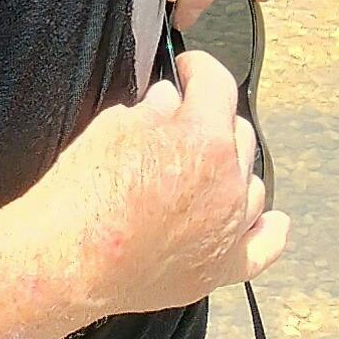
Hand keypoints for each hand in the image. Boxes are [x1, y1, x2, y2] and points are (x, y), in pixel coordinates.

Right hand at [42, 50, 284, 318]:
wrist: (66, 261)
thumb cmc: (83, 190)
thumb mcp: (113, 126)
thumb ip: (154, 110)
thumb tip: (172, 103)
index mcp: (205, 139)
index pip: (218, 84)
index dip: (198, 69)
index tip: (184, 70)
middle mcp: (229, 184)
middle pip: (240, 134)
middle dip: (212, 119)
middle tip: (180, 121)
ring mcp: (229, 230)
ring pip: (253, 184)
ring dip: (232, 169)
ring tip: (201, 168)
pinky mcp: (219, 270)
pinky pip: (264, 248)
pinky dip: (268, 230)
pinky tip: (272, 220)